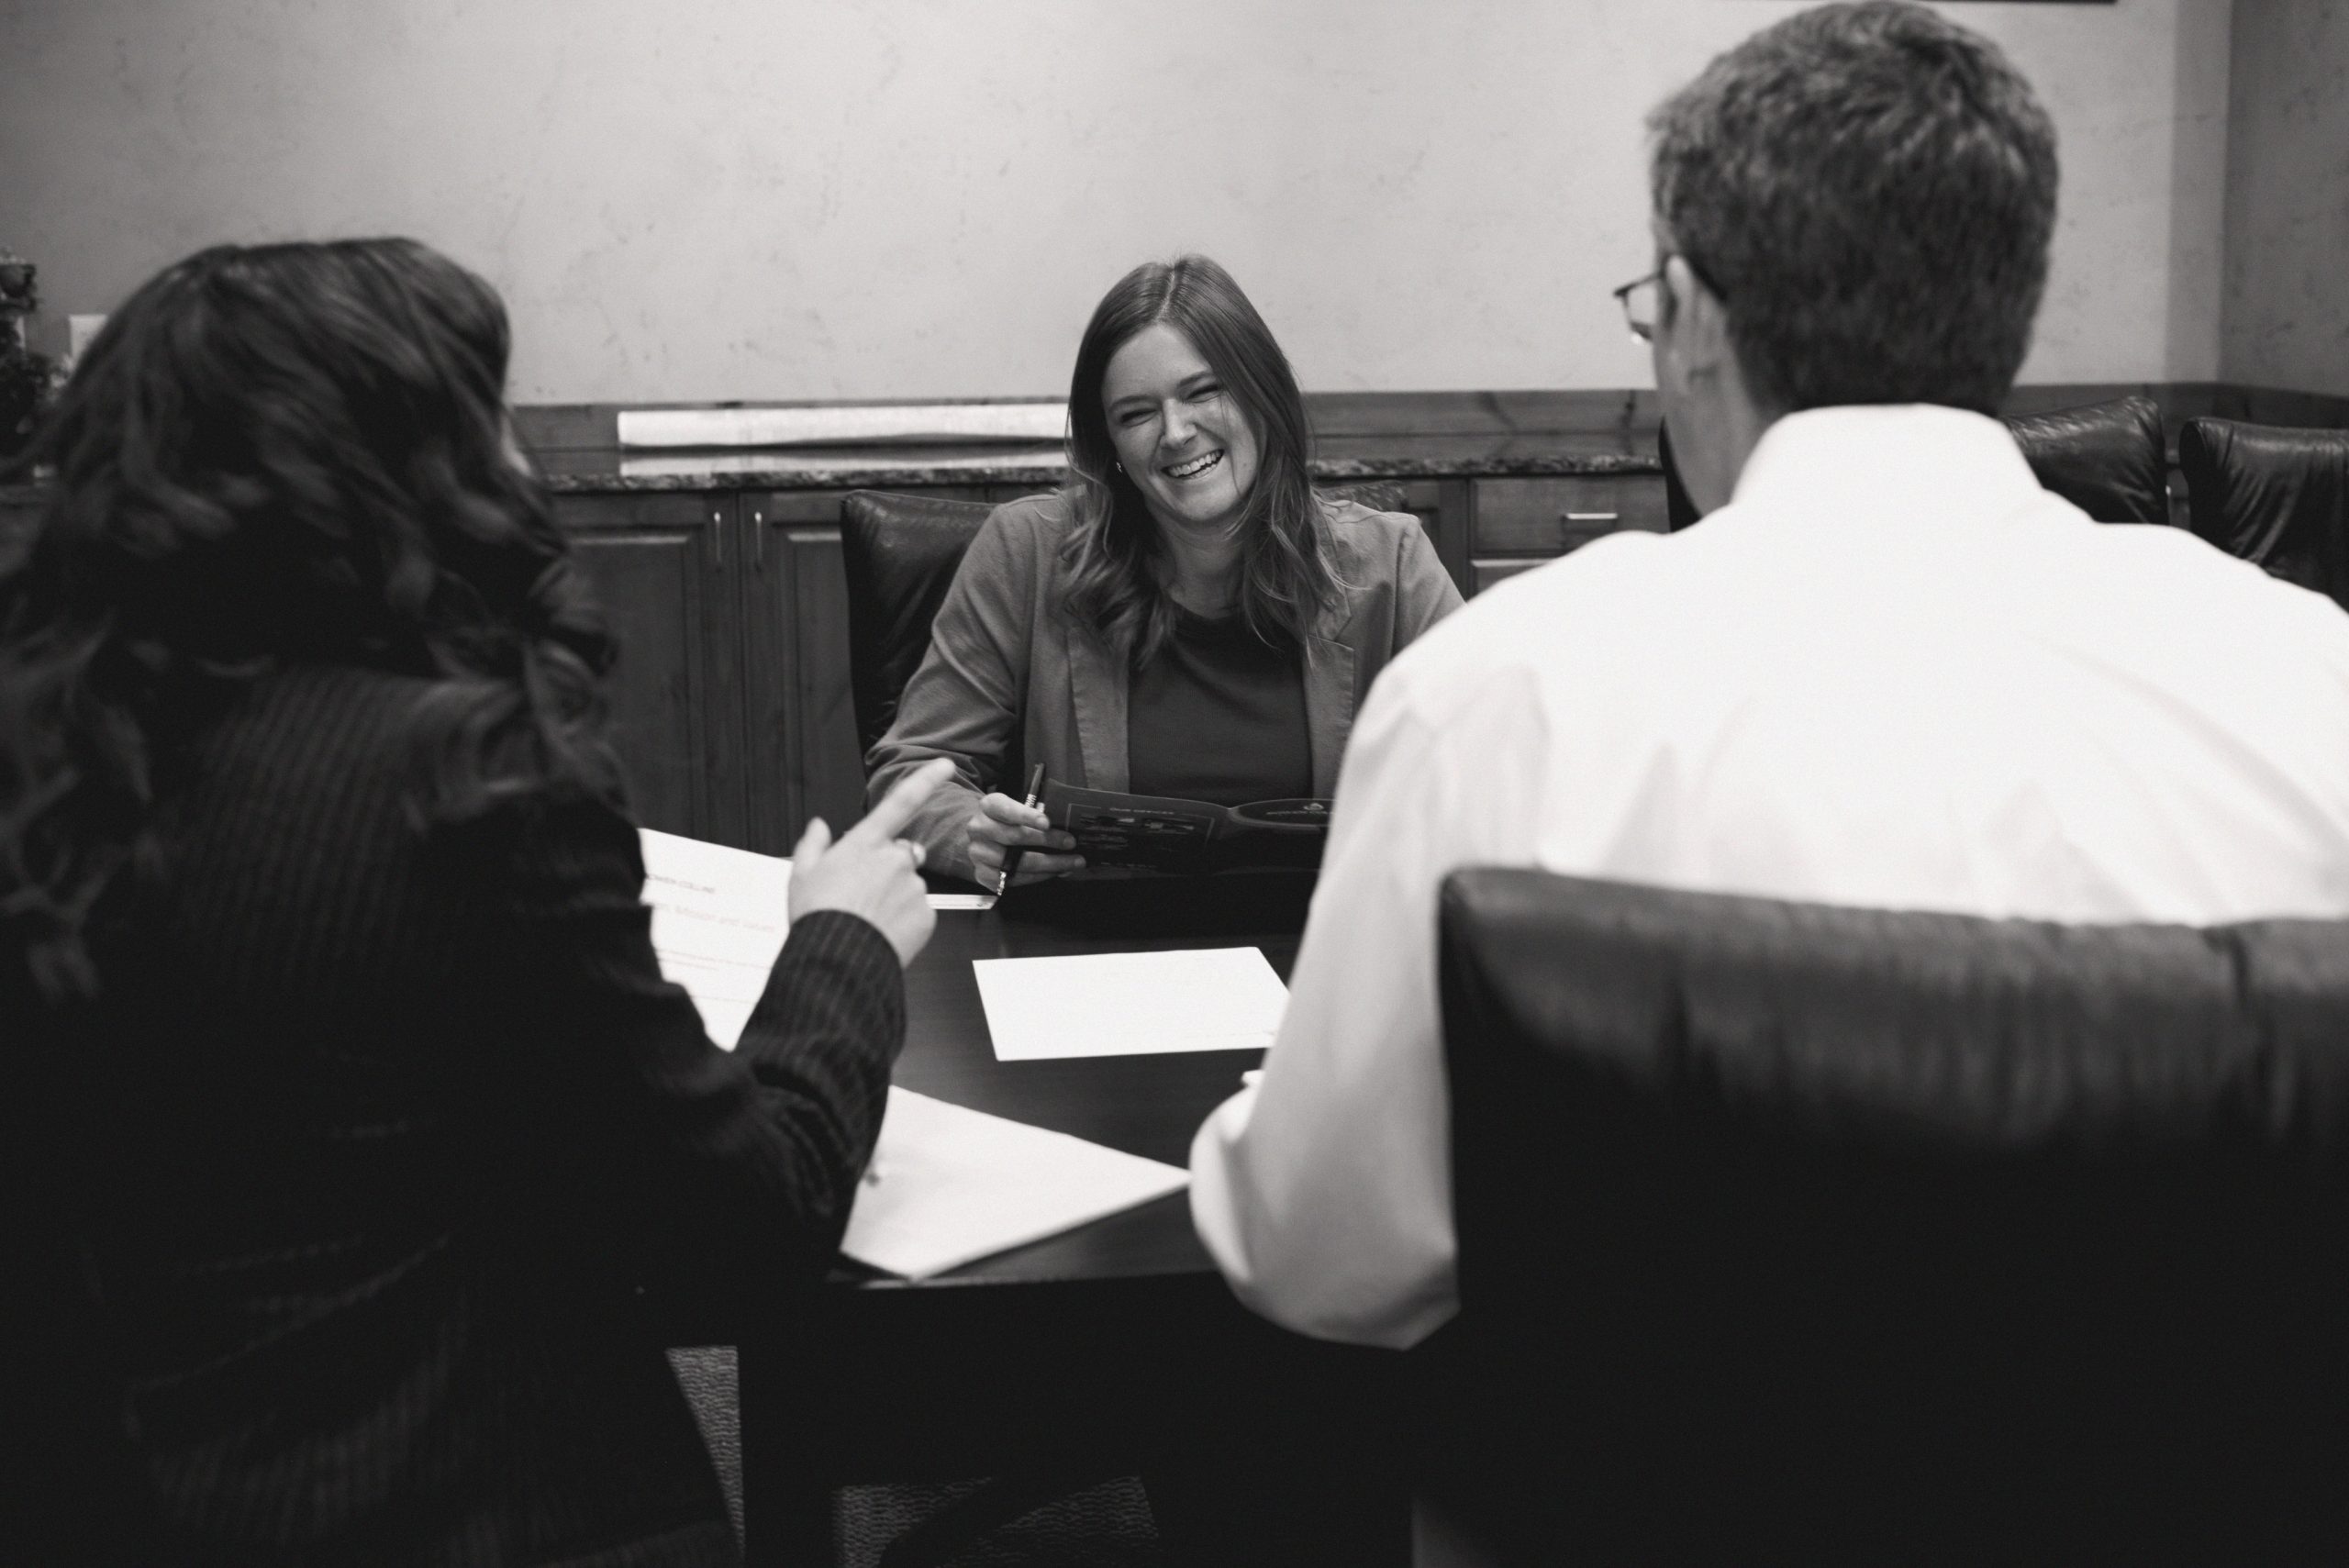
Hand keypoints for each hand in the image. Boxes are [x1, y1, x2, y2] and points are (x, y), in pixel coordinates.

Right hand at [788, 758, 954, 966]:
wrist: (837, 961)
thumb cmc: (819, 917)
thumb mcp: (802, 874)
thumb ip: (813, 844)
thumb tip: (818, 826)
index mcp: (866, 843)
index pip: (902, 802)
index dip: (927, 779)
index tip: (944, 765)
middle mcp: (895, 860)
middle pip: (904, 853)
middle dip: (891, 866)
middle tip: (865, 893)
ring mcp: (914, 887)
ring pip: (910, 885)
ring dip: (896, 895)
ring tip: (869, 917)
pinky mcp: (927, 915)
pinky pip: (919, 912)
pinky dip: (906, 919)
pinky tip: (884, 930)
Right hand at [965, 791, 1083, 889]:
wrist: (982, 839)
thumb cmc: (1008, 821)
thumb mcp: (1017, 809)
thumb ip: (1035, 814)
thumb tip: (1066, 828)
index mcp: (989, 806)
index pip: (1006, 809)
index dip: (1026, 816)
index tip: (1047, 823)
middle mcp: (979, 829)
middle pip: (1014, 837)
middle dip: (1047, 841)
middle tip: (1071, 843)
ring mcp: (979, 854)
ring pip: (1017, 862)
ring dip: (1049, 864)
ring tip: (1072, 863)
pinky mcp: (983, 875)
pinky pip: (1016, 878)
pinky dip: (1039, 876)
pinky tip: (1055, 872)